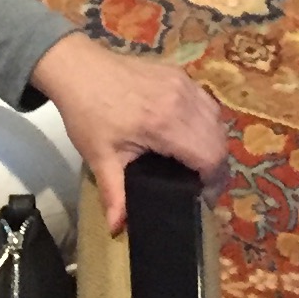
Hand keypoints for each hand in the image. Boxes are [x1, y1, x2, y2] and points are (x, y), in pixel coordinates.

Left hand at [29, 34, 227, 233]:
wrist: (78, 69)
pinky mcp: (180, 74)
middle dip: (216, 166)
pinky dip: (205, 121)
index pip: (210, 156)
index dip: (213, 181)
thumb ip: (114, 194)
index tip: (200, 197)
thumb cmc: (88, 114)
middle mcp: (182, 101)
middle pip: (220, 140)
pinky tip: (189, 134)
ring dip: (213, 143)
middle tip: (200, 184)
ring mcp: (183, 83)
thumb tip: (117, 228)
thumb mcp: (99, 157)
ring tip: (196, 162)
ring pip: (217, 119)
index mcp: (165, 124)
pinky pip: (206, 101)